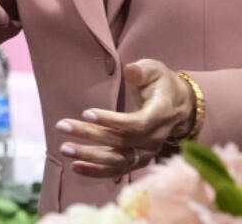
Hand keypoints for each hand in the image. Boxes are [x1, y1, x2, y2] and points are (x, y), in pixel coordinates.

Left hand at [54, 59, 194, 178]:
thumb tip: (131, 70)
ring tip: (65, 148)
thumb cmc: (162, 84)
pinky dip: (95, 171)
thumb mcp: (155, 70)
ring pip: (116, 160)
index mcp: (160, 115)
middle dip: (90, 135)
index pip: (135, 124)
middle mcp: (154, 139)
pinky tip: (75, 166)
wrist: (178, 107)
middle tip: (63, 126)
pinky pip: (116, 170)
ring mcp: (146, 153)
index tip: (87, 112)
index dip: (111, 121)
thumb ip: (142, 71)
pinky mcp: (138, 161)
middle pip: (120, 142)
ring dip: (89, 156)